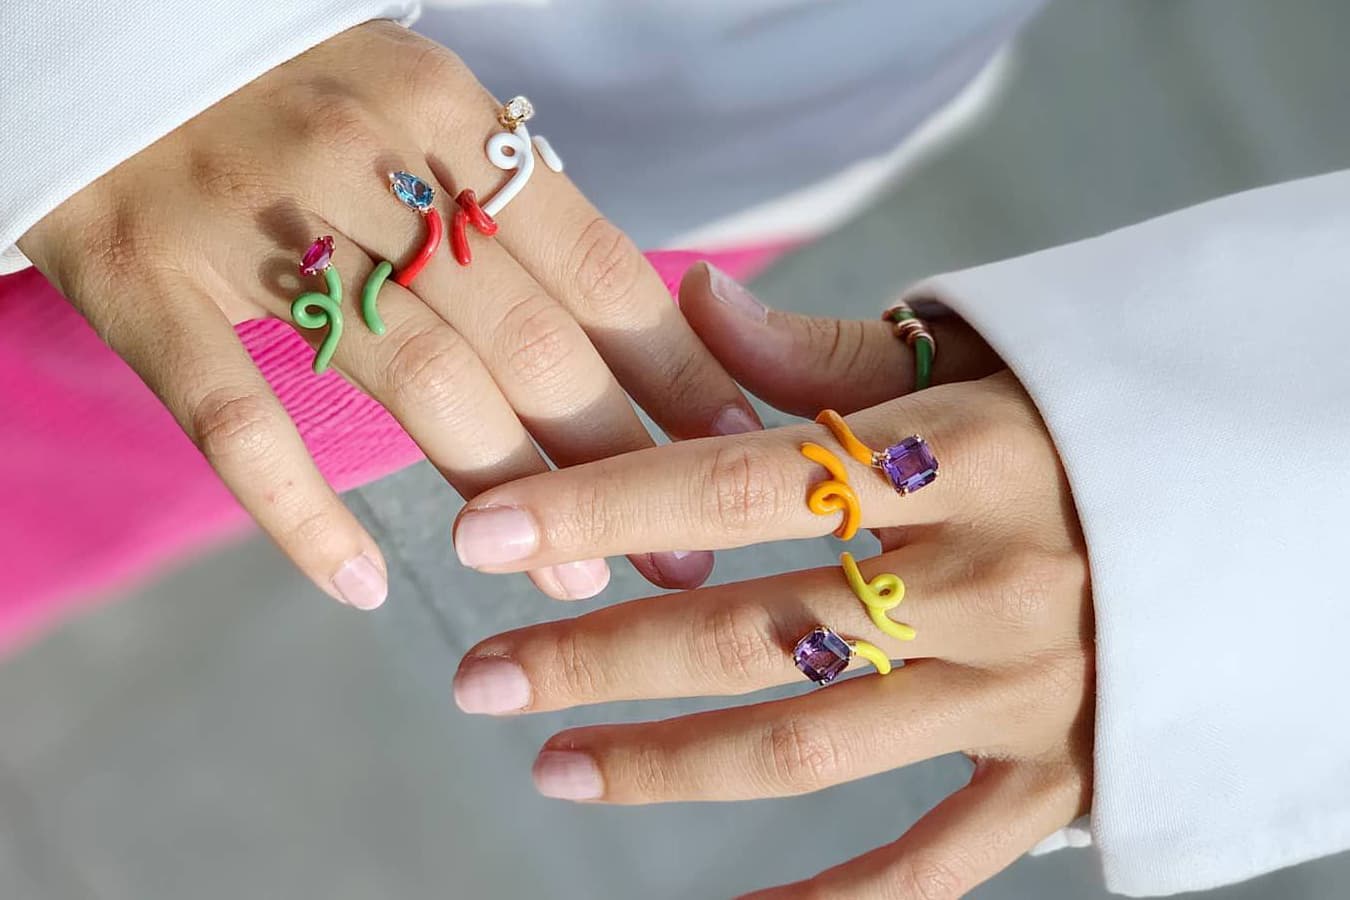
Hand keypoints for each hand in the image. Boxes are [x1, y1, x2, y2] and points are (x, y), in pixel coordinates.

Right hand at [17, 22, 754, 607]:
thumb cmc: (289, 91)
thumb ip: (503, 208)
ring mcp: (246, 223)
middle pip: (525, 338)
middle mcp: (359, 157)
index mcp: (443, 110)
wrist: (95, 35)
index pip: (593, 262)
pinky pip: (237, 420)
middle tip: (681, 550)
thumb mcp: (413, 109)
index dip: (674, 368)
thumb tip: (628, 324)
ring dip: (511, 495)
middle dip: (618, 457)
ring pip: (413, 382)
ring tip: (577, 577)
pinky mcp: (143, 283)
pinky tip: (364, 586)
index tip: (731, 449)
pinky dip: (302, 513)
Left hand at [450, 266, 1092, 897]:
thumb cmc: (1087, 425)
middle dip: (600, 654)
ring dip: (668, 764)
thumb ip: (824, 353)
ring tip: (552, 765)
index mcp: (964, 455)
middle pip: (758, 631)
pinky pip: (933, 868)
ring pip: (813, 747)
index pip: (744, 485)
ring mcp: (1024, 693)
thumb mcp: (979, 362)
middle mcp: (990, 579)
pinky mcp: (1057, 778)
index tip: (485, 531)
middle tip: (480, 675)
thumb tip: (690, 299)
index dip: (604, 507)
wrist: (1279, 517)